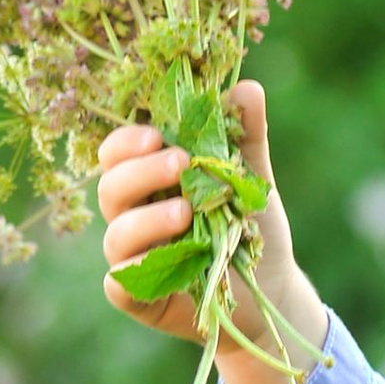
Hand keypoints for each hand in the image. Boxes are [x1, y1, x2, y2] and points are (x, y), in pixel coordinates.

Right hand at [96, 79, 327, 383]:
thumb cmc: (252, 225)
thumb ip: (245, 134)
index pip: (116, 154)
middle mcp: (132, 215)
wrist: (273, 285)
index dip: (127, 142)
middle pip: (111, 188)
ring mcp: (132, 257)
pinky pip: (119, 282)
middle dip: (141, 173)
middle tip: (180, 161)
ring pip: (116, 234)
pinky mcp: (137, 297)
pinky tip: (165, 258)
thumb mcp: (251, 177)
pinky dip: (136, 269)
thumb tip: (246, 87)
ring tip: (185, 211)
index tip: (158, 134)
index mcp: (149, 180)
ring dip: (147, 219)